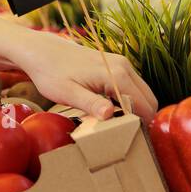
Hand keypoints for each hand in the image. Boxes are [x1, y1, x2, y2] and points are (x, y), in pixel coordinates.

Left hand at [12, 29, 157, 125]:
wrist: (42, 51)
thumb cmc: (51, 73)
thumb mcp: (67, 93)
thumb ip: (90, 104)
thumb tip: (109, 114)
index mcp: (117, 75)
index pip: (144, 105)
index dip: (141, 125)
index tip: (131, 139)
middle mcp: (124, 67)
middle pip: (148, 100)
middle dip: (141, 119)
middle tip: (124, 135)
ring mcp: (121, 64)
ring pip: (141, 93)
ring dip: (134, 110)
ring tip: (116, 125)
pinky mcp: (115, 65)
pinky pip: (131, 87)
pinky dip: (128, 101)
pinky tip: (110, 111)